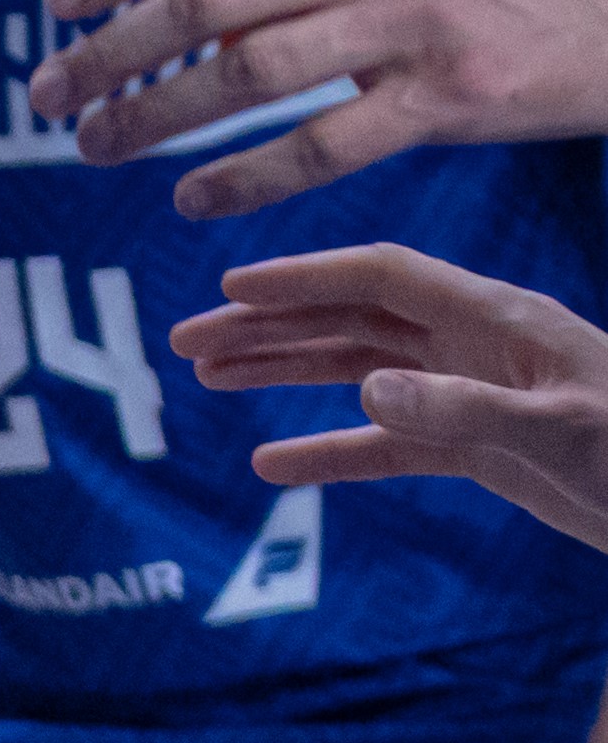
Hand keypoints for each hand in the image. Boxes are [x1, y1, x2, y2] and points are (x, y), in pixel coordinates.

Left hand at [31, 0, 607, 211]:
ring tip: (93, 146)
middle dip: (112, 51)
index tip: (56, 8)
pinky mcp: (449, 97)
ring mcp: (412, 25)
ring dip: (156, 116)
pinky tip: (190, 196)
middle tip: (46, 95)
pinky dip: (245, 175)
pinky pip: (323, 145)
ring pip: (250, 71)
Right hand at [174, 240, 607, 545]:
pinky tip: (271, 465)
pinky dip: (330, 452)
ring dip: (284, 371)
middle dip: (269, 324)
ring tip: (208, 377)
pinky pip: (387, 444)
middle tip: (186, 341)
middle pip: (353, 319)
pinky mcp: (477, 445)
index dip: (306, 277)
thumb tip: (369, 390)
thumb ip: (463, 409)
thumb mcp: (557, 430)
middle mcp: (476, 346)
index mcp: (498, 319)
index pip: (383, 279)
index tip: (230, 286)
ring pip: (358, 370)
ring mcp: (473, 393)